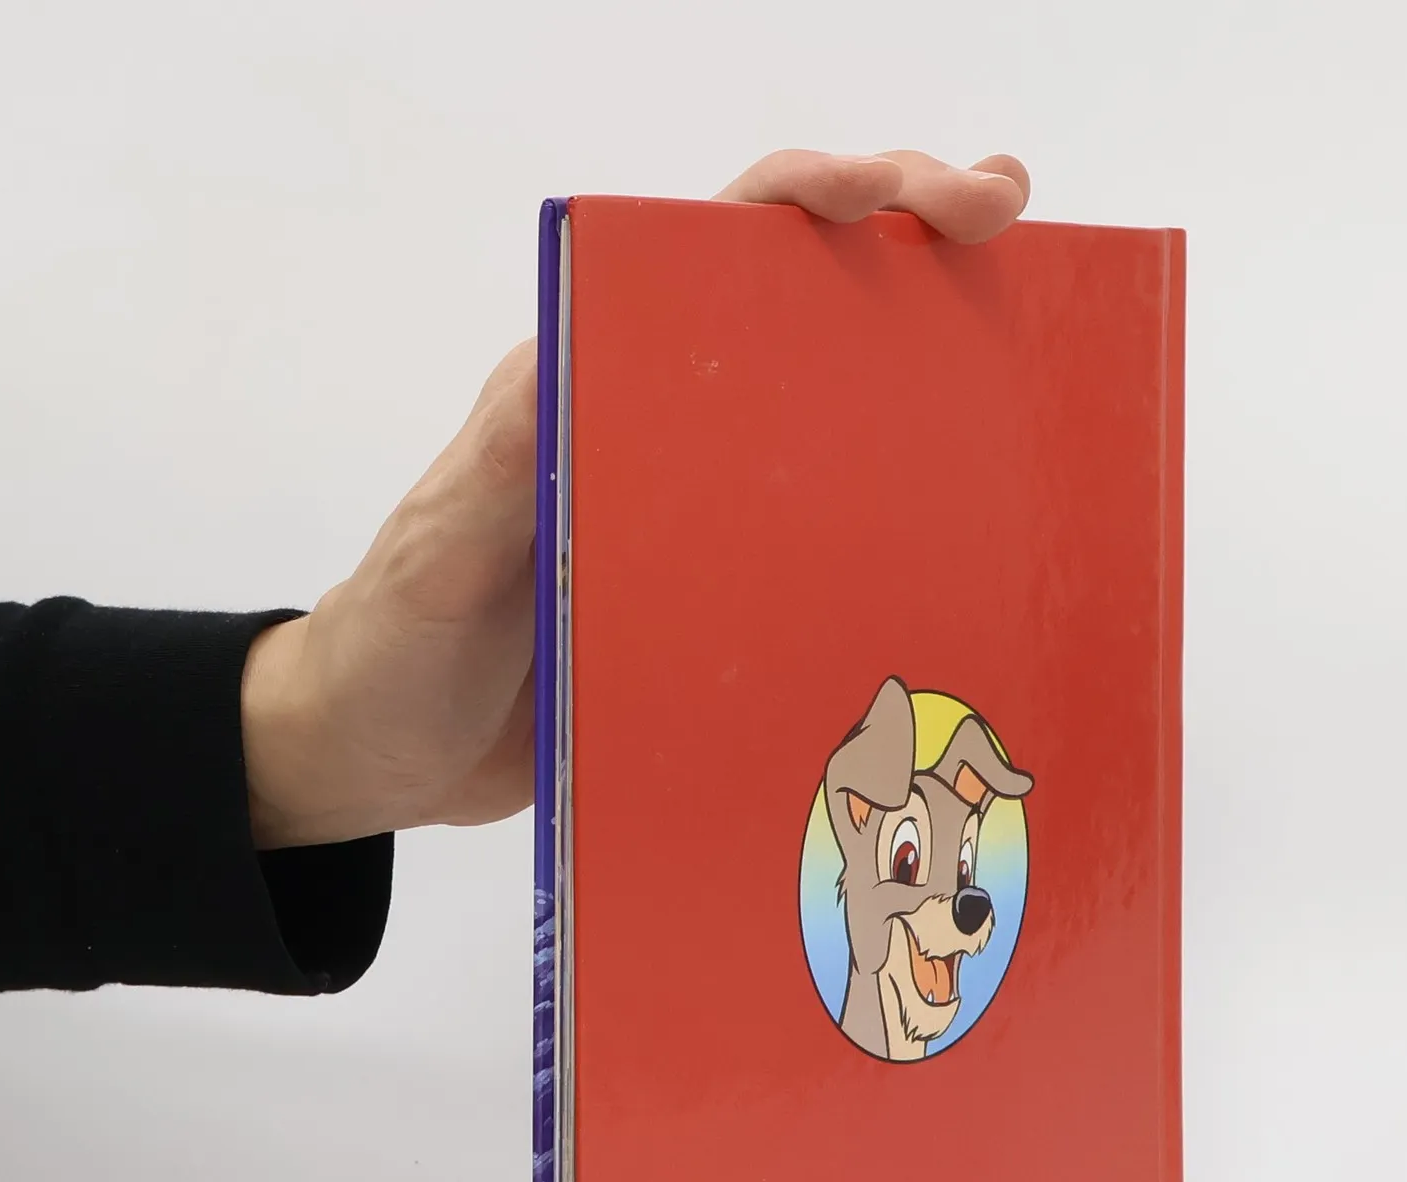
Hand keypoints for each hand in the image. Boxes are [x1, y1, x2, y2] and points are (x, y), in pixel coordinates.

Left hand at [241, 151, 1031, 849]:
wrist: (380, 761)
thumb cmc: (391, 651)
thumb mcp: (438, 561)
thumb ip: (495, 476)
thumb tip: (567, 366)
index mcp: (589, 384)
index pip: (715, 253)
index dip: (816, 200)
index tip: (908, 196)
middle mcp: (657, 429)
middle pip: (801, 304)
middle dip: (907, 241)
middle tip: (1009, 227)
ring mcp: (695, 514)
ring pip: (829, 414)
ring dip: (924, 368)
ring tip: (1026, 341)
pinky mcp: (715, 599)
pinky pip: (819, 541)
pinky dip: (893, 517)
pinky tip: (962, 534)